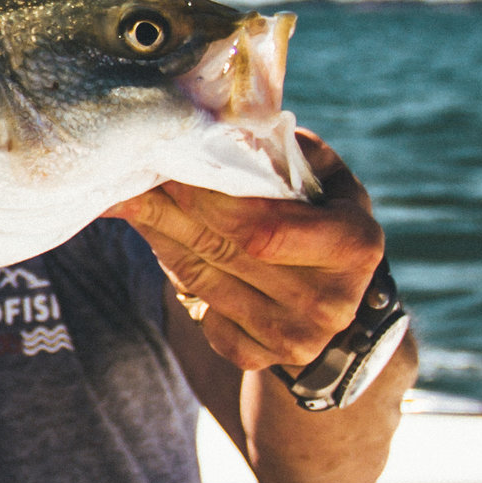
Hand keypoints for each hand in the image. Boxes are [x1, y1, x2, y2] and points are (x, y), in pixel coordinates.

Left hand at [107, 131, 382, 373]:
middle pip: (224, 250)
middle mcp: (329, 302)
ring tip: (127, 196)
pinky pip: (199, 310)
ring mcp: (294, 337)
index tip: (173, 165)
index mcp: (355, 246)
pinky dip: (171, 269)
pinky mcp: (258, 356)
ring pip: (202, 278)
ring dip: (158, 233)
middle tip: (133, 173)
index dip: (211, 198)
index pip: (265, 228)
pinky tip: (153, 235)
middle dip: (172, 208)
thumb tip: (219, 126)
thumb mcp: (324, 176)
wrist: (334, 297)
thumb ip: (285, 152)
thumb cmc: (323, 216)